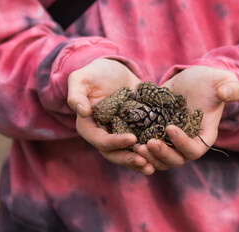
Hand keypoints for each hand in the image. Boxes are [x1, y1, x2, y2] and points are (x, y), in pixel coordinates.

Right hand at [67, 58, 154, 174]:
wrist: (116, 71)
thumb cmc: (95, 73)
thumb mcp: (82, 79)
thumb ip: (77, 94)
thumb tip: (82, 111)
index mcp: (88, 127)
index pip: (100, 140)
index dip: (115, 142)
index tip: (132, 138)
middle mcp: (104, 134)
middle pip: (113, 154)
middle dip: (128, 159)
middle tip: (144, 162)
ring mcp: (120, 135)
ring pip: (127, 154)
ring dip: (138, 162)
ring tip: (152, 167)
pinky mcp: (135, 131)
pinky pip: (140, 146)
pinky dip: (149, 153)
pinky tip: (161, 156)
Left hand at [137, 66, 238, 171]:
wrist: (191, 80)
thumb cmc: (210, 81)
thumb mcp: (222, 81)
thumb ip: (230, 88)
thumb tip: (227, 93)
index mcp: (204, 135)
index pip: (195, 150)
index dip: (183, 144)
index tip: (170, 128)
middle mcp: (188, 142)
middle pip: (177, 160)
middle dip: (162, 154)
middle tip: (148, 143)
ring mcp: (171, 141)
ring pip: (161, 160)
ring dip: (149, 157)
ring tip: (136, 146)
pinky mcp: (157, 134)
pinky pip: (149, 150)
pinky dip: (140, 150)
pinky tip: (128, 141)